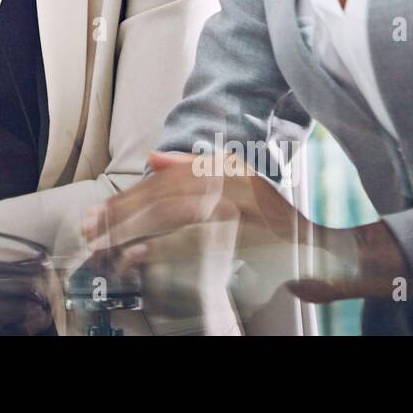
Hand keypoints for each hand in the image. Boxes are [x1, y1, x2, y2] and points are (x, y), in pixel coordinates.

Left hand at [80, 150, 356, 304]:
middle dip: (121, 213)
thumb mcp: (239, 183)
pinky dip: (162, 249)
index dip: (128, 196)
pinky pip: (195, 244)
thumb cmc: (275, 222)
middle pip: (161, 198)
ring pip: (171, 219)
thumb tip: (153, 157)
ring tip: (104, 243)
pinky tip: (137, 255)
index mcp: (224, 171)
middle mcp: (230, 186)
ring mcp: (239, 214)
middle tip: (90, 228)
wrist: (322, 253)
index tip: (99, 211)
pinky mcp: (242, 242)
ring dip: (133, 231)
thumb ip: (196, 168)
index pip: (164, 182)